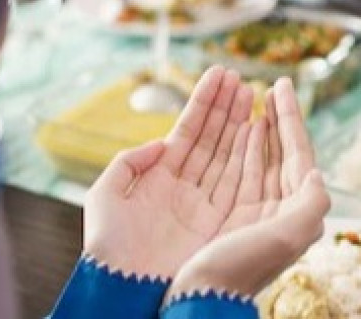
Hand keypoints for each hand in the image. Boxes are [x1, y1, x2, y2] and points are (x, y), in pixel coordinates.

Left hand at [82, 66, 255, 277]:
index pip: (188, 130)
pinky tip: (254, 127)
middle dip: (227, 107)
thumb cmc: (107, 244)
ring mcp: (202, 202)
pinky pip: (234, 179)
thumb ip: (129, 161)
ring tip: (251, 92)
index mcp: (158, 176)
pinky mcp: (216, 220)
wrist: (122, 286)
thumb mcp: (105, 193)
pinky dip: (245, 153)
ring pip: (226, 153)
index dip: (203, 102)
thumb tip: (160, 143)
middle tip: (241, 78)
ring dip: (239, 122)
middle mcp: (184, 186)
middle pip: (211, 138)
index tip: (219, 74)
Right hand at [165, 78, 330, 302]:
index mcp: (295, 212)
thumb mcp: (285, 238)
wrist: (201, 300)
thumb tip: (318, 174)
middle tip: (273, 86)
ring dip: (262, 128)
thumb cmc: (240, 269)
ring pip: (264, 158)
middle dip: (279, 118)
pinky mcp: (234, 216)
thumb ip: (310, 204)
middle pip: (283, 152)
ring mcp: (257, 211)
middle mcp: (280, 210)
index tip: (282, 85)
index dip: (291, 117)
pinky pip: (244, 172)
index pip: (298, 152)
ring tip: (257, 100)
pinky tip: (243, 131)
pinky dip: (245, 148)